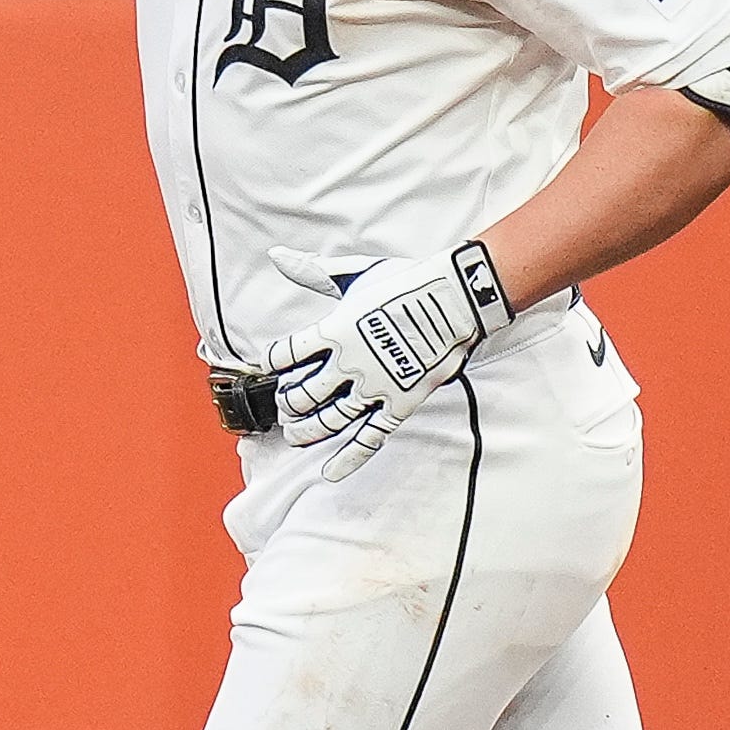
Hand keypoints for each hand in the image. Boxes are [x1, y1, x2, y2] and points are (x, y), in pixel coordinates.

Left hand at [259, 243, 517, 481]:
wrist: (455, 298)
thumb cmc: (405, 282)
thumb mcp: (354, 274)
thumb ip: (312, 272)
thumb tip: (277, 257)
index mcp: (332, 331)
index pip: (285, 356)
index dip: (273, 363)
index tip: (274, 366)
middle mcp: (348, 364)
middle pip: (301, 395)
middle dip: (288, 403)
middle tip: (287, 404)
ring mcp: (373, 387)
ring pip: (329, 420)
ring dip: (307, 432)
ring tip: (296, 435)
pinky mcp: (399, 403)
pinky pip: (369, 438)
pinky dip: (348, 458)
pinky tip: (329, 472)